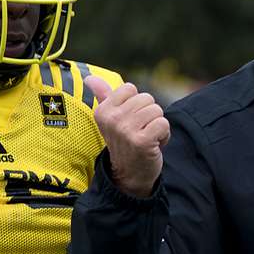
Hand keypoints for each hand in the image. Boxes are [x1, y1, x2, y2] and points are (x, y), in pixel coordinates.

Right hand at [84, 76, 169, 197]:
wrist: (129, 175)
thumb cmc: (124, 143)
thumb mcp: (110, 119)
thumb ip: (103, 96)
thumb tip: (89, 77)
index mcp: (102, 111)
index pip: (130, 88)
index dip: (136, 104)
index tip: (130, 121)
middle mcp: (112, 119)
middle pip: (146, 98)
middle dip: (149, 115)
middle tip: (140, 132)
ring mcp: (126, 130)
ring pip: (156, 110)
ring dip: (157, 125)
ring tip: (147, 138)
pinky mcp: (142, 141)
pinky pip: (163, 123)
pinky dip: (164, 135)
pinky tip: (154, 145)